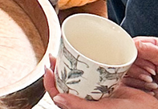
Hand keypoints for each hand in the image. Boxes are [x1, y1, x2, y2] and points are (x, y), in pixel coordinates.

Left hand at [39, 55, 157, 108]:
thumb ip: (81, 106)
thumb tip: (58, 98)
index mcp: (84, 107)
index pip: (59, 94)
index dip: (49, 81)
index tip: (48, 66)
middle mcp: (89, 100)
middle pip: (67, 84)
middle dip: (59, 70)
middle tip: (55, 55)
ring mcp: (98, 93)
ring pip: (79, 80)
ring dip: (72, 67)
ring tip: (67, 53)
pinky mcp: (109, 86)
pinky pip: (95, 76)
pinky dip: (88, 67)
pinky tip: (87, 58)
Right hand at [123, 37, 157, 108]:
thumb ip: (152, 51)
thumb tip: (136, 44)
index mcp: (149, 45)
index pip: (131, 45)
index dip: (135, 54)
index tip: (147, 63)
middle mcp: (141, 56)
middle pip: (126, 58)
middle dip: (139, 68)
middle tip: (152, 73)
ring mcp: (136, 68)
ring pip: (125, 71)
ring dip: (140, 78)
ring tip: (152, 81)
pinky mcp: (134, 81)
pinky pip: (127, 82)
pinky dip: (139, 86)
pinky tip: (150, 87)